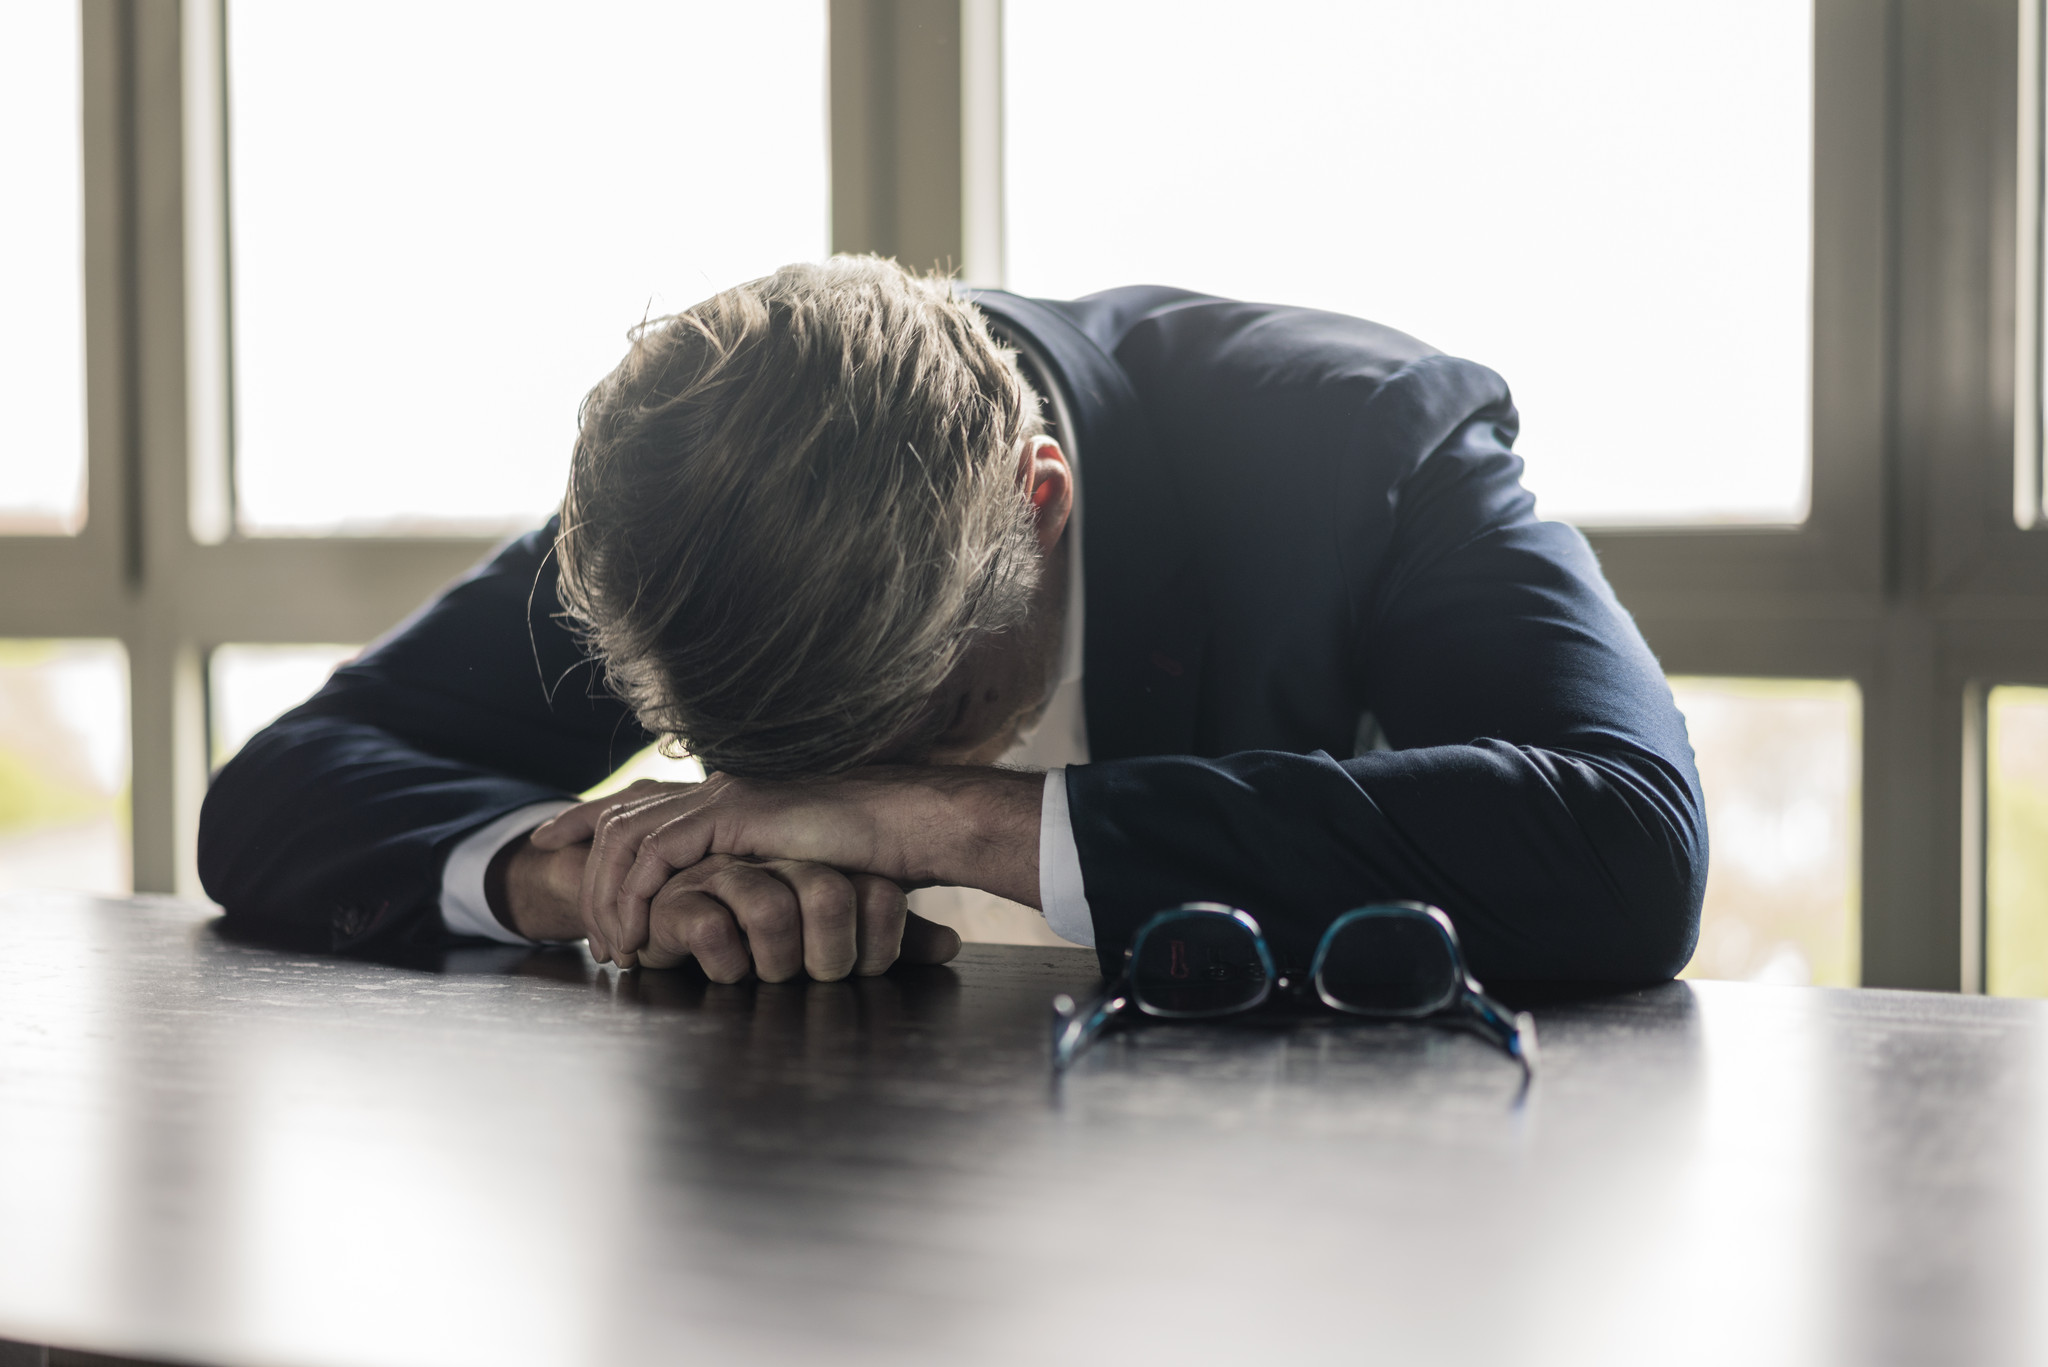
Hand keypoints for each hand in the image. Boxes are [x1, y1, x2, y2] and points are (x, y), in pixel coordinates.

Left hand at [529, 768, 1041, 972]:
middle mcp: (712, 792)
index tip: (545, 842)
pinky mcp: (731, 814)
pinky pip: (657, 854)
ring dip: (611, 896)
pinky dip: (640, 895)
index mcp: (723, 801)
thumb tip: (729, 916)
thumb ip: (753, 884)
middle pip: (617, 820)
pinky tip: (643, 932)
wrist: (904, 827)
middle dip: (584, 869)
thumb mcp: (793, 876)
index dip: (583, 819)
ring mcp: (720, 798)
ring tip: (616, 947)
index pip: (635, 805)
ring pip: (627, 838)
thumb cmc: (866, 857)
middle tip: (585, 933)